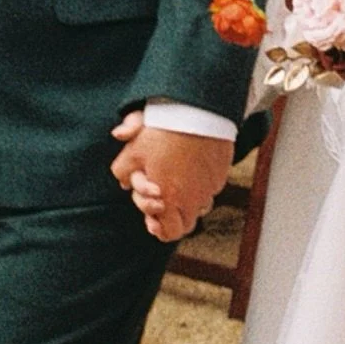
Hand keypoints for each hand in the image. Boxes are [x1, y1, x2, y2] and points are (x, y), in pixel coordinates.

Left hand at [110, 113, 232, 242]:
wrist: (198, 110)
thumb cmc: (163, 131)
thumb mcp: (133, 149)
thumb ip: (122, 170)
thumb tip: (123, 183)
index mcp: (169, 198)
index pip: (169, 233)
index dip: (158, 228)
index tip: (151, 217)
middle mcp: (193, 198)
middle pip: (185, 225)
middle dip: (171, 218)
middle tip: (161, 200)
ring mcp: (210, 187)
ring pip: (199, 207)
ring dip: (186, 201)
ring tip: (177, 182)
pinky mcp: (221, 173)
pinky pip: (211, 188)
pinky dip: (200, 184)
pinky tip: (191, 167)